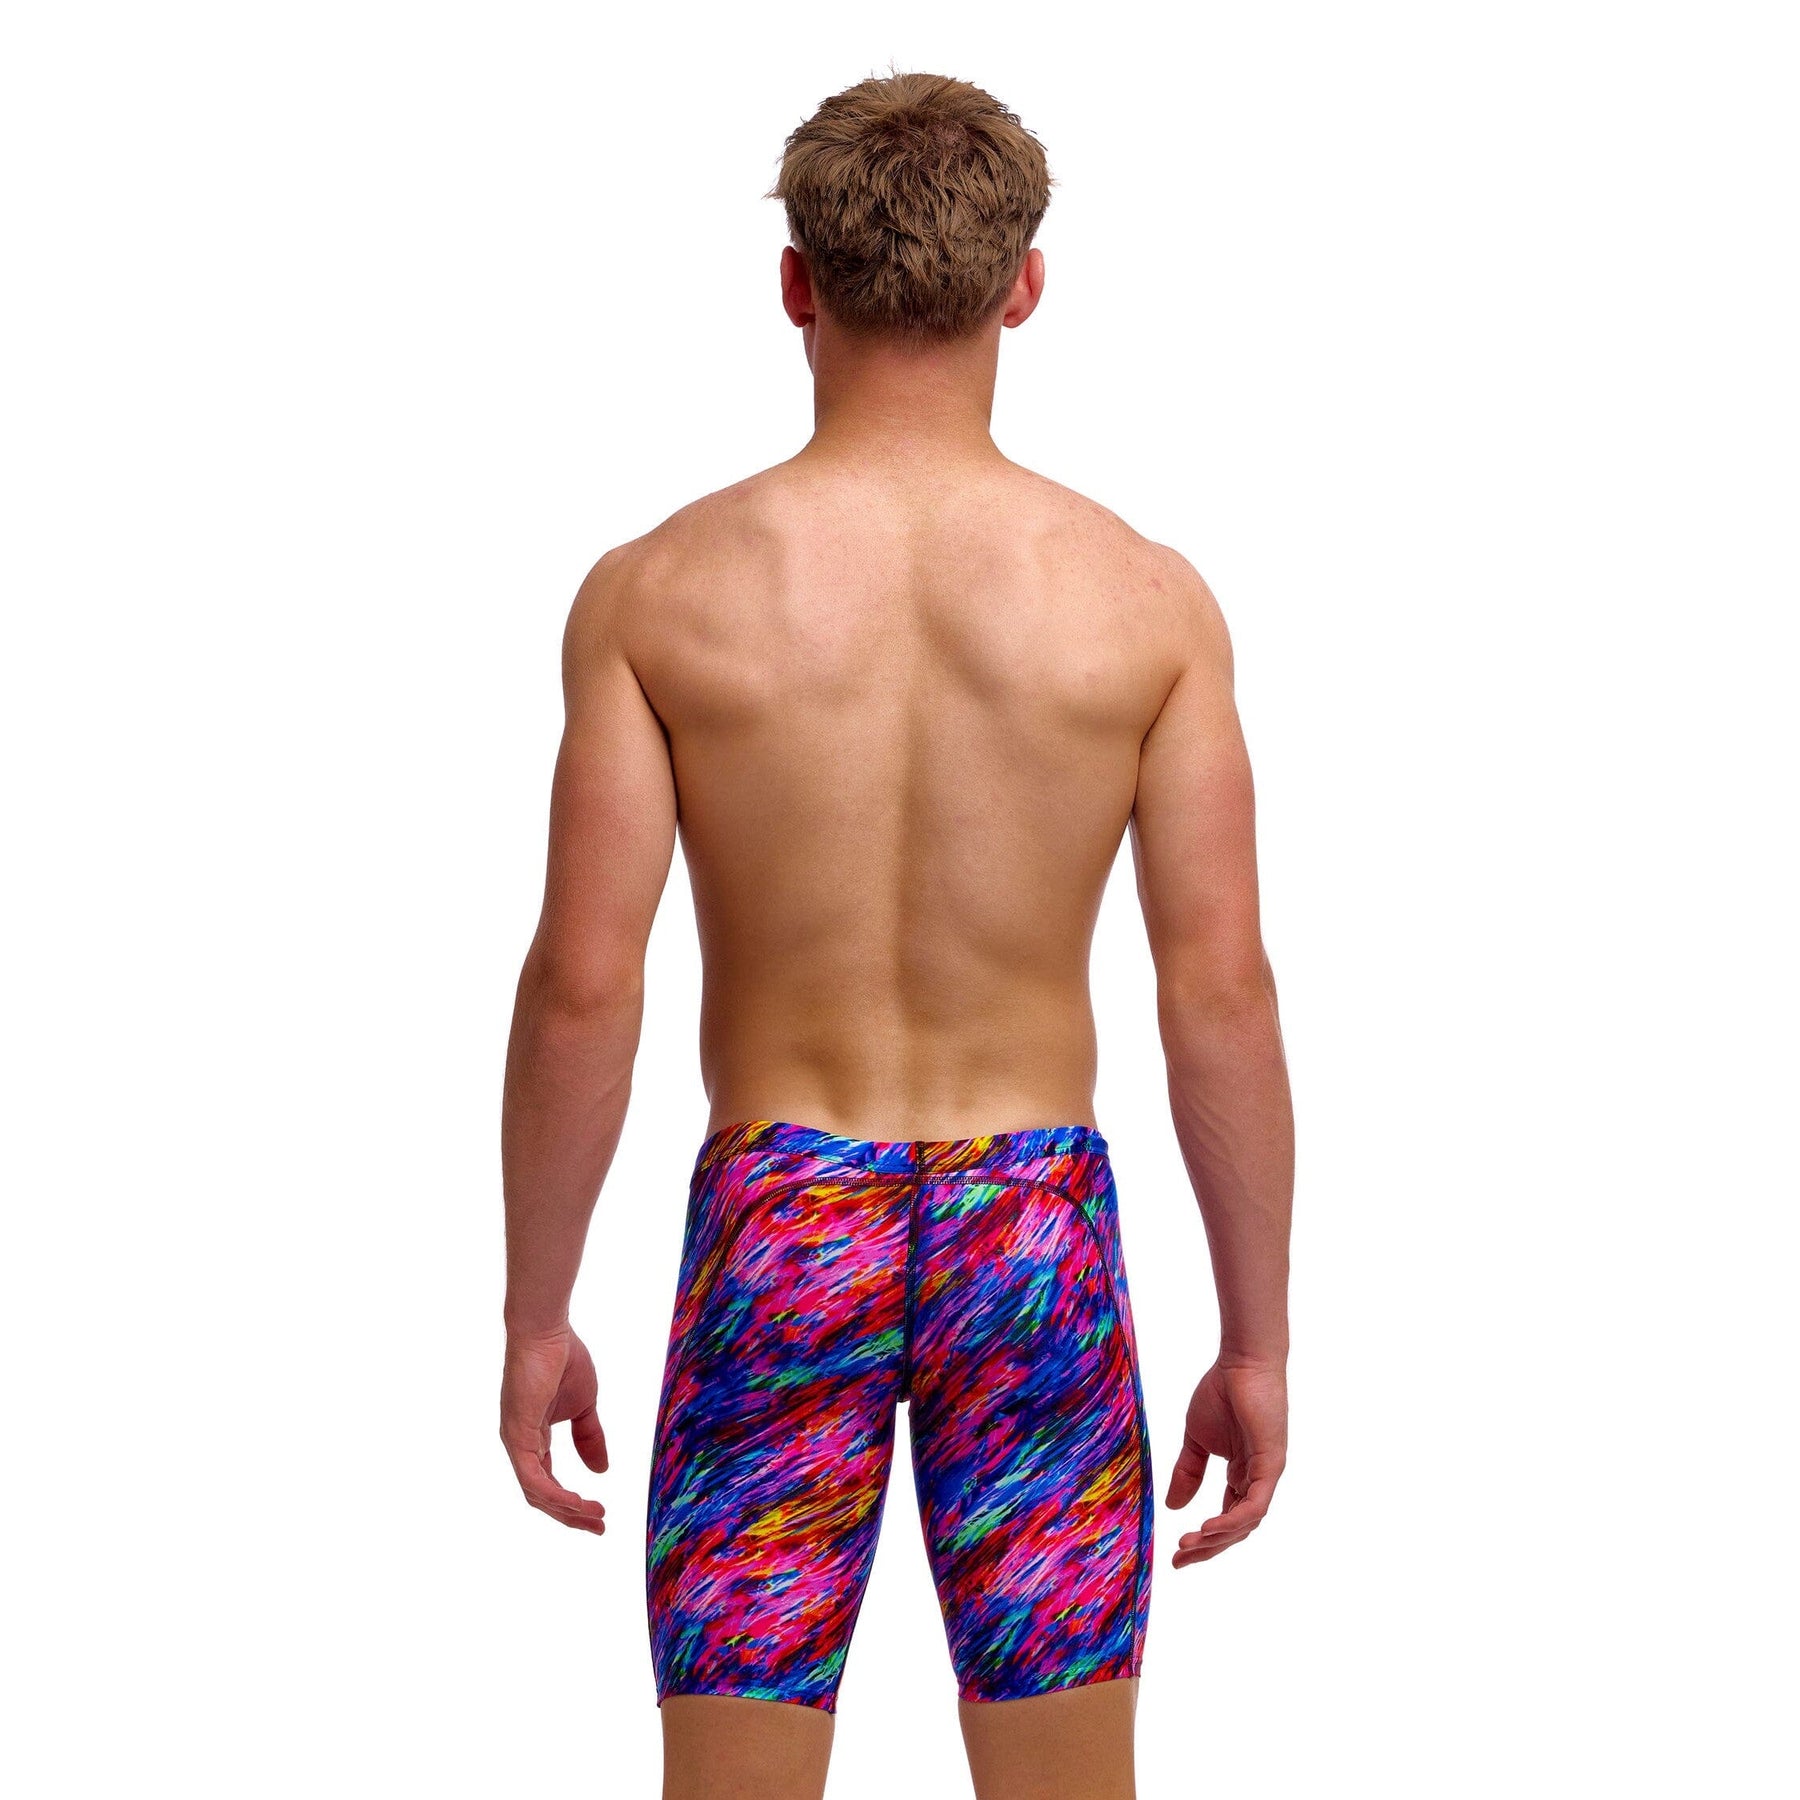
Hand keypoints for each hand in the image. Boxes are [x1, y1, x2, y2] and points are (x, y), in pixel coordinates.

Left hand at [500, 1325, 608, 1533]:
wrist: (547, 1332)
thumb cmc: (563, 1359)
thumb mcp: (585, 1406)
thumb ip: (589, 1437)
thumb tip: (600, 1471)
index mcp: (533, 1438)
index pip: (548, 1482)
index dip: (572, 1502)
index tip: (600, 1514)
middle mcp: (520, 1445)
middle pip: (541, 1495)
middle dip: (571, 1515)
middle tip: (599, 1527)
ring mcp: (516, 1442)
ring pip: (537, 1493)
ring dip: (567, 1511)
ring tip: (596, 1518)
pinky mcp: (517, 1436)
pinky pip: (534, 1479)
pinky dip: (556, 1496)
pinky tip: (578, 1503)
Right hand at [1166, 1357, 1286, 1565]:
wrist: (1241, 1363)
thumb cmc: (1222, 1393)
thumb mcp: (1196, 1440)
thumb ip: (1188, 1472)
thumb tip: (1173, 1508)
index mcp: (1241, 1475)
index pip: (1225, 1517)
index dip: (1203, 1539)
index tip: (1176, 1554)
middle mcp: (1256, 1480)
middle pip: (1235, 1528)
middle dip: (1208, 1548)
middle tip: (1180, 1561)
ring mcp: (1266, 1475)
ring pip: (1245, 1522)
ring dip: (1217, 1538)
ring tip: (1189, 1546)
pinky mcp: (1271, 1465)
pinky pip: (1254, 1504)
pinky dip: (1233, 1520)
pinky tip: (1208, 1528)